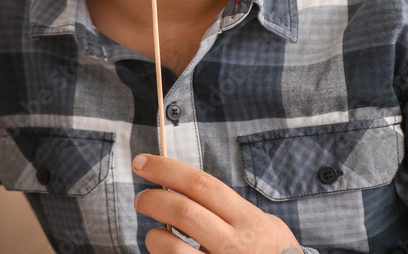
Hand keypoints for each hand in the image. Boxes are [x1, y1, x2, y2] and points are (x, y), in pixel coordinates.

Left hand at [132, 154, 302, 253]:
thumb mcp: (266, 228)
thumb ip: (232, 210)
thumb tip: (187, 189)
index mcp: (248, 221)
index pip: (201, 184)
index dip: (166, 169)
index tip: (142, 162)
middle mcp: (235, 244)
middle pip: (183, 211)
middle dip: (152, 200)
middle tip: (141, 199)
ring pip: (172, 247)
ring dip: (154, 237)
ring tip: (154, 235)